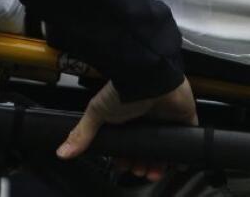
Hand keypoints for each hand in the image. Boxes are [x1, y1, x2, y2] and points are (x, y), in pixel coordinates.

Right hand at [56, 77, 197, 180]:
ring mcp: (166, 118)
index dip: (126, 160)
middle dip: (142, 165)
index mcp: (129, 119)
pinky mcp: (184, 116)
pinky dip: (183, 152)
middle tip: (140, 172)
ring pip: (165, 149)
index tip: (123, 167)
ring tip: (154, 172)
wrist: (149, 77)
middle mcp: (148, 119)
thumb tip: (61, 152)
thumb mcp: (98, 113)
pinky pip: (187, 137)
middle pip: (146, 150)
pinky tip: (178, 164)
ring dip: (160, 164)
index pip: (128, 145)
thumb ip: (82, 133)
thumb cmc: (123, 91)